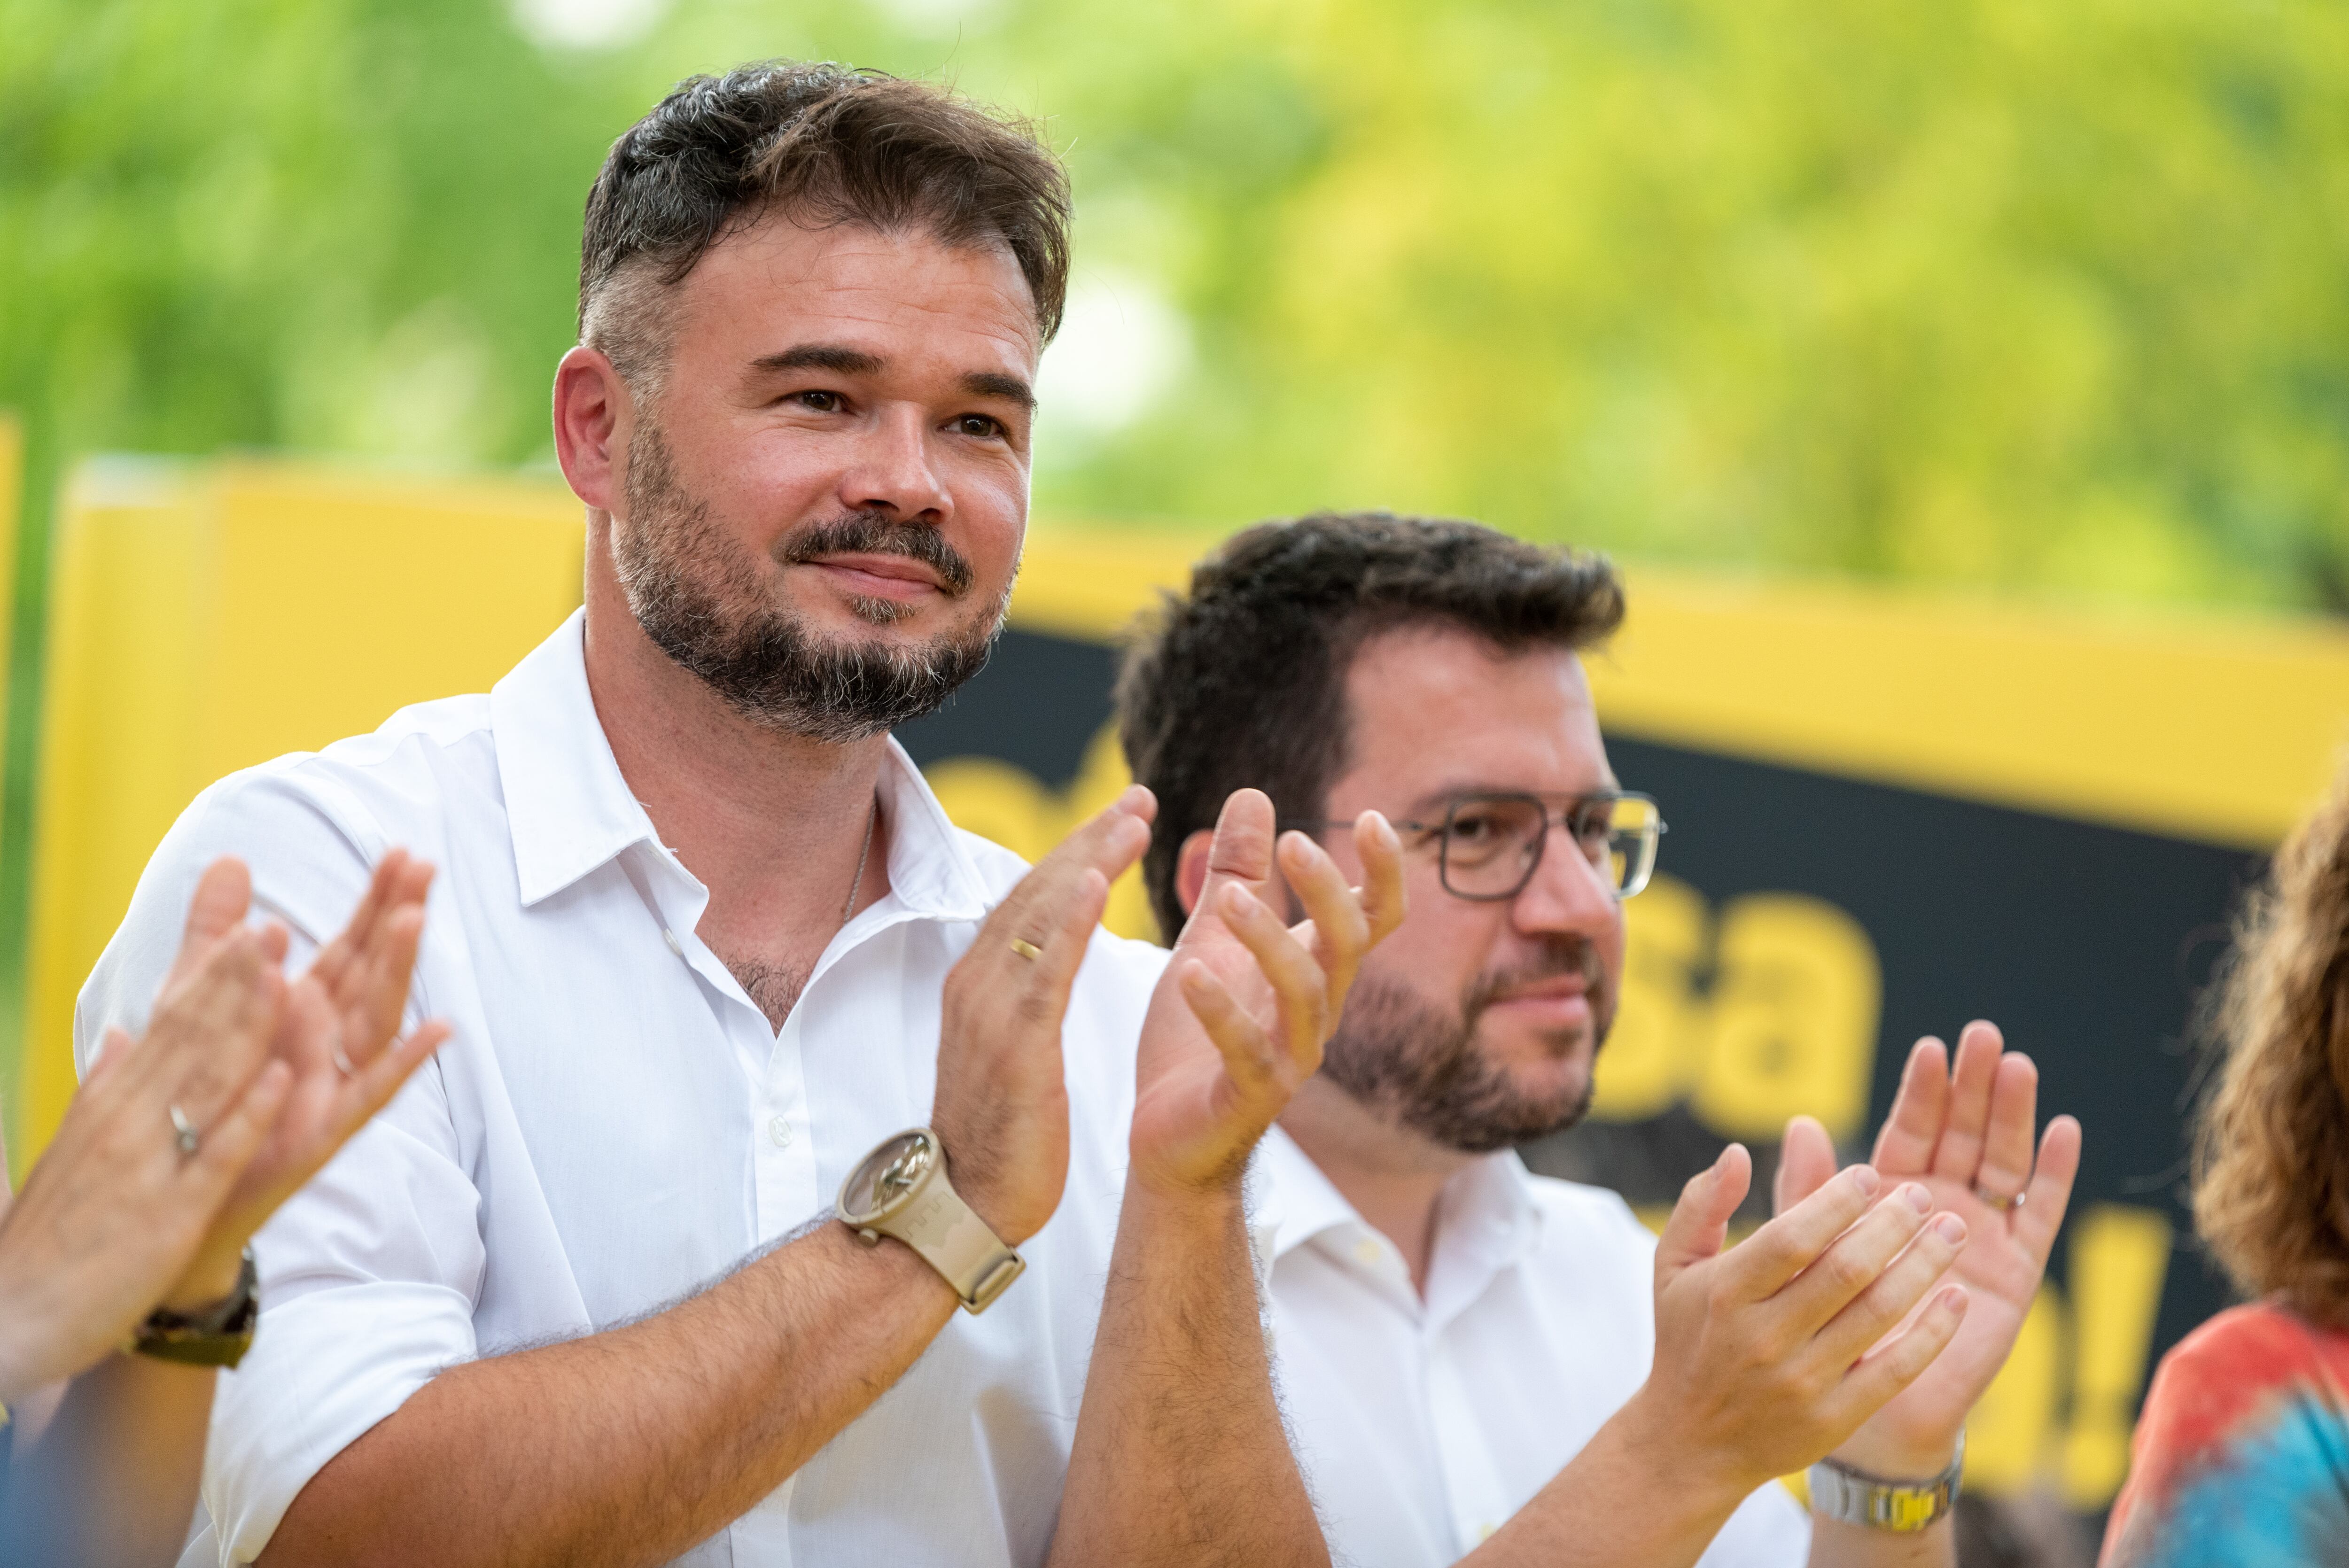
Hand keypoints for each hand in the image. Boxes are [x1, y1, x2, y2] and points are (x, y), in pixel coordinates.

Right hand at [0, 865, 289, 1400]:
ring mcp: (147, 1166)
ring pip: (204, 1082)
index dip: (216, 979)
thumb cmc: (54, 1238)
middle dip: (236, 982)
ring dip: (246, 1025)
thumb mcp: (80, 1152)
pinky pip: (211, 1157)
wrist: (11, 1319)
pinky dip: (244, 1116)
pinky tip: (279, 1078)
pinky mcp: (165, 1215)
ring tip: (286, 971)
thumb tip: (125, 1037)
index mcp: (113, 1108)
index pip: (172, 1030)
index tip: (255, 930)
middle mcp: (127, 1124)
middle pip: (191, 1041)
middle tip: (278, 924)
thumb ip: (107, 1091)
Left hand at [164, 851, 452, 1308]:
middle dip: (396, 919)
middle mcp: (325, 1043)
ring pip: (375, 1021)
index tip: (400, 853)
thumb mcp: (196, 1000)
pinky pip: (371, 1093)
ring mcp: (329, 1085)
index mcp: (300, 1011)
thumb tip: (232, 860)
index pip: (347, 947)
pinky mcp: (321, 1131)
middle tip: (422, 869)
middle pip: (371, 973)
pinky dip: (404, 1062)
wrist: (171, 1192)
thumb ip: (218, 933)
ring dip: (396, 971)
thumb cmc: (197, 1097)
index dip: (373, 901)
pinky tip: (438, 1030)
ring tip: (412, 921)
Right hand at [932, 788, 1155, 1244]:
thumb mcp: (1010, 1047)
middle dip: (1087, 839)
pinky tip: (1097, 883)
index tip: (1119, 815)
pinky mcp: (1014, 1046)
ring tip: (1131, 818)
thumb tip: (1045, 956)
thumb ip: (1023, 996)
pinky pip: (1043, 971)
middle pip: (1036, 891)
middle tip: (1136, 796)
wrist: (961, 1203)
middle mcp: (977, 983)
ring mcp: (990, 1011)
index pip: (1031, 898)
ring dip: (1086, 860)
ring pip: (1040, 916)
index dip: (1075, 851)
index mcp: (979, 982)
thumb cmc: (996, 1131)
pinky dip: (1067, 921)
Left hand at [1127, 790, 1402, 1196]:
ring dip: (1270, 940)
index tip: (1371, 816)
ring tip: (1230, 899)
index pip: (1374, 918)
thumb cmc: (1196, 1037)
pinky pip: (1247, 1051)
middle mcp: (1316, 1013)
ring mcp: (1289, 1058)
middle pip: (1348, 945)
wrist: (1169, 1137)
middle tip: (1294, 843)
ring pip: (1304, 993)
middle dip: (1329, 892)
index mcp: (1315, 972)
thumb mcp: (1212, 939)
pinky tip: (1188, 975)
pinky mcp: (1249, 1097)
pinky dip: (1220, 1012)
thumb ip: (1237, 870)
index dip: (1383, 872)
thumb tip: (1253, 792)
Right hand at [1615, 1145, 1971, 1505]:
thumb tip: (1736, 1152)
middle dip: (1892, 1226)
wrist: (1691, 1443)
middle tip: (1922, 1195)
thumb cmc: (1687, 1337)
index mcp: (1727, 1294)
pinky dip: (1933, 1332)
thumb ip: (1701, 1204)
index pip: (1792, 1238)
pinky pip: (1897, 1369)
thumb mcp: (1672, 1266)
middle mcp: (1765, 1338)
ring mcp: (1803, 1381)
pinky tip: (1957, 1297)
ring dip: (1923, 1266)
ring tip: (1952, 1230)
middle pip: (1845, 1271)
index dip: (1836, 1201)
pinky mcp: (1835, 1418)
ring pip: (1878, 1313)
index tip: (1870, 1174)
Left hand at [1778, 1020, 2081, 1477]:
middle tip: (1983, 1038)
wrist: (1866, 1399)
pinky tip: (2065, 1130)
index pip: (1910, 1130)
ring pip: (2002, 1162)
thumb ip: (1806, 1191)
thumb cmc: (1829, 1322)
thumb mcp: (1806, 1251)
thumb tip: (1795, 1121)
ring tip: (2017, 1067)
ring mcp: (1982, 1233)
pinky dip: (2054, 1173)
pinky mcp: (2016, 1269)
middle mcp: (1941, 1203)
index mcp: (1890, 1193)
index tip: (1930, 1047)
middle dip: (1972, 1087)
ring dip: (2012, 1116)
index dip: (1922, 1092)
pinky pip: (2039, 1214)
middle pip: (1963, 1133)